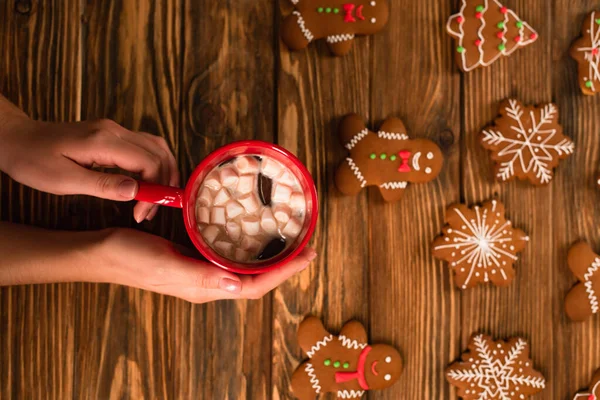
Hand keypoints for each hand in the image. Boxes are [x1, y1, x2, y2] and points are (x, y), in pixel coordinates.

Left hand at [0, 97, 177, 221]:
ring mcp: (114, 130)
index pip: (149, 163)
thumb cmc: (33, 161)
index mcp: (103, 141)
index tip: (141, 213)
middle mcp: (114, 130)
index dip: (154, 191)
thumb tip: (135, 192)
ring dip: (164, 173)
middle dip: (163, 185)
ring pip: (157, 147)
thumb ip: (102, 185)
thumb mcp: (63, 181)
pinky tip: (149, 183)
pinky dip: (155, 165)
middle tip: (150, 211)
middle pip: (159, 154)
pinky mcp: (112, 134)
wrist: (17, 139)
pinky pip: (146, 146)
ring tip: (157, 199)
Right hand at [97, 228, 316, 302]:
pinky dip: (249, 247)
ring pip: (246, 268)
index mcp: (206, 288)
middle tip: (308, 247)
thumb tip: (239, 287)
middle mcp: (209, 282)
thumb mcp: (165, 266)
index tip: (307, 255)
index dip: (284, 272)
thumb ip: (200, 277)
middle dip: (285, 265)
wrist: (104, 252)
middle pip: (257, 279)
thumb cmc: (130, 258)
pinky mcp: (195, 258)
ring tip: (292, 242)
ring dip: (271, 257)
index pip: (255, 286)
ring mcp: (202, 271)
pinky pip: (230, 256)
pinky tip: (256, 235)